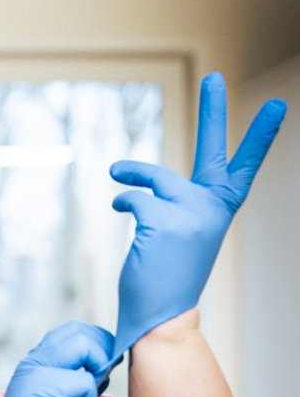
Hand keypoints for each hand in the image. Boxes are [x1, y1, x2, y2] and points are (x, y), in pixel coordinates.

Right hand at [0, 322, 112, 396]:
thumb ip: (77, 379)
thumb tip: (108, 362)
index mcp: (37, 360)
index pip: (73, 330)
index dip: (97, 343)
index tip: (105, 366)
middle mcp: (36, 360)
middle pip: (81, 331)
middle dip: (103, 350)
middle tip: (104, 376)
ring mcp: (38, 371)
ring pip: (84, 347)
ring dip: (96, 372)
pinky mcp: (46, 388)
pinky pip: (86, 381)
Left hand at [105, 72, 285, 372]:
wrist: (160, 319)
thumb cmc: (167, 276)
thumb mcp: (182, 232)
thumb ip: (178, 201)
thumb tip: (140, 178)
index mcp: (220, 210)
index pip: (244, 167)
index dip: (261, 137)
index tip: (278, 105)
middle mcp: (210, 208)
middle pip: (212, 150)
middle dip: (213, 111)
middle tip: (214, 77)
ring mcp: (188, 214)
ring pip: (153, 177)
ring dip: (131, 172)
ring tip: (118, 171)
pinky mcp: (161, 220)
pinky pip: (133, 196)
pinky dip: (123, 200)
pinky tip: (121, 212)